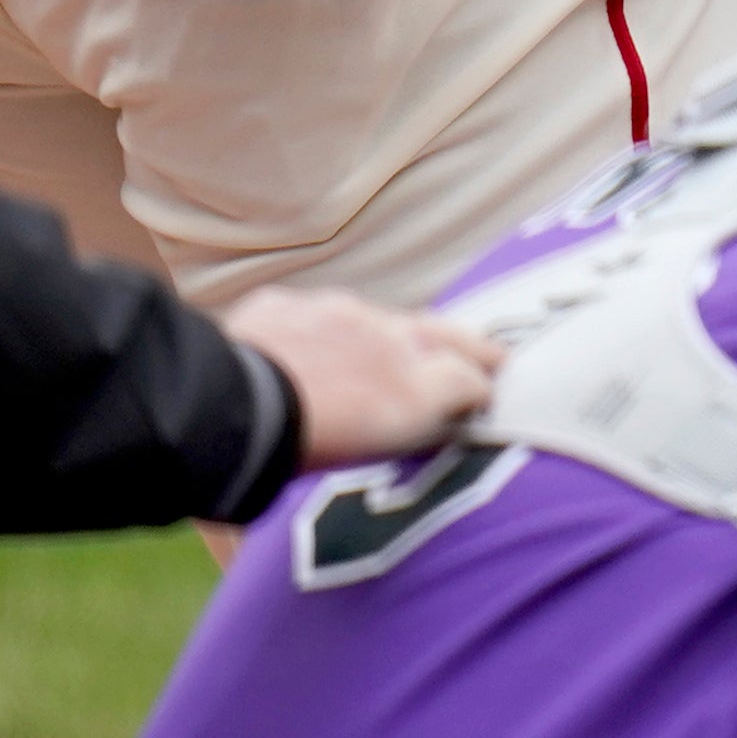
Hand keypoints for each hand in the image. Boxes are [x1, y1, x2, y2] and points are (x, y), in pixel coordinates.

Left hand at [224, 286, 502, 467]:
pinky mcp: (269, 315)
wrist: (239, 408)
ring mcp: (317, 311)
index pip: (462, 352)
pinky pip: (298, 319)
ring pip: (356, 320)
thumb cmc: (327, 425)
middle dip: (434, 340)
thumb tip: (477, 382)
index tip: (497, 368)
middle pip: (413, 327)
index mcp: (410, 345)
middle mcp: (370, 317)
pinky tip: (296, 357)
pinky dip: (308, 336)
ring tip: (363, 363)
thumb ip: (451, 391)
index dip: (483, 362)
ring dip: (367, 339)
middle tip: (445, 355)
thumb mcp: (409, 419)